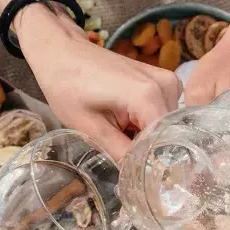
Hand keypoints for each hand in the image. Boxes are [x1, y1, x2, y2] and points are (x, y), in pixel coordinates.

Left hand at [17, 6, 181, 159]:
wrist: (62, 52)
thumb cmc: (68, 86)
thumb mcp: (89, 127)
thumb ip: (120, 153)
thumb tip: (138, 177)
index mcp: (148, 96)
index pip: (164, 143)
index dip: (150, 162)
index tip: (135, 175)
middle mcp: (166, 86)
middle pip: (168, 134)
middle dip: (148, 149)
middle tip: (123, 157)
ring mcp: (167, 81)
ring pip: (166, 126)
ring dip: (147, 136)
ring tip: (120, 137)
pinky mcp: (163, 81)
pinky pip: (162, 113)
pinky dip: (146, 123)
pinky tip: (126, 125)